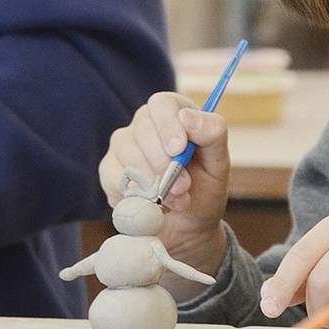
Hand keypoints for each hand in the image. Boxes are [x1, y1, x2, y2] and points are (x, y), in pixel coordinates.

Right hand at [98, 91, 230, 282]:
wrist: (188, 224)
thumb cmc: (205, 187)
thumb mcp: (219, 162)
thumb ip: (213, 134)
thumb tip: (188, 116)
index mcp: (174, 112)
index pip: (162, 104)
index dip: (168, 125)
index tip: (179, 149)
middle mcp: (145, 123)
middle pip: (143, 129)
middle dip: (164, 163)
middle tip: (184, 188)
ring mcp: (123, 145)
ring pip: (127, 154)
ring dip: (154, 183)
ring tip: (177, 200)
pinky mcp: (109, 169)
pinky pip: (113, 177)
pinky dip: (136, 195)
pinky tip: (154, 204)